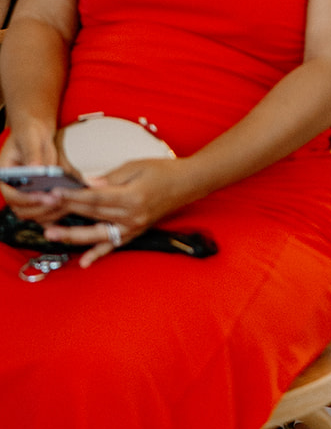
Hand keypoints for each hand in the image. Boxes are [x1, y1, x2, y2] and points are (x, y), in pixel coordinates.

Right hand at [0, 121, 63, 220]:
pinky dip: (55, 213)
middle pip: (22, 210)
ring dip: (49, 213)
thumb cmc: (29, 134)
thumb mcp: (30, 139)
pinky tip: (68, 205)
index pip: (10, 195)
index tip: (42, 196)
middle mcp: (12, 189)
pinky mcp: (38, 197)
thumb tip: (35, 168)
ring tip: (66, 202)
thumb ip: (32, 154)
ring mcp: (25, 195)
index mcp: (4, 176)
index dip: (26, 198)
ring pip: (34, 215)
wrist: (37, 135)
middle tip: (58, 200)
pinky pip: (44, 212)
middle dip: (40, 208)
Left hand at [39, 157, 191, 268]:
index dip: (73, 195)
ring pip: (97, 233)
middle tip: (44, 208)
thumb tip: (87, 185)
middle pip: (92, 214)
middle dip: (66, 210)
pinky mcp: (135, 232)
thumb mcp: (136, 165)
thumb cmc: (163, 170)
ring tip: (51, 234)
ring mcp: (133, 227)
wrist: (188, 183)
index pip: (95, 198)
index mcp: (132, 196)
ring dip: (72, 235)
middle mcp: (131, 216)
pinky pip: (114, 245)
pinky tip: (84, 262)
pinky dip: (99, 254)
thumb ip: (110, 178)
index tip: (54, 192)